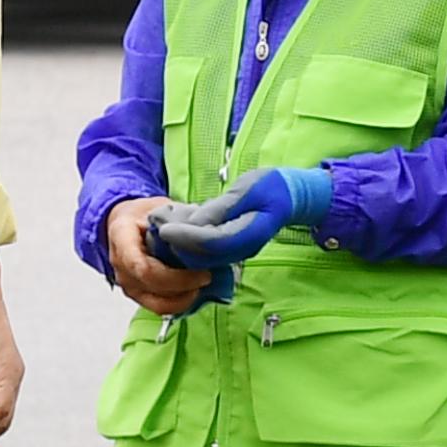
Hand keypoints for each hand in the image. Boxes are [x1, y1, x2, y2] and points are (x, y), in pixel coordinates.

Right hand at [104, 196, 214, 318]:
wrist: (124, 224)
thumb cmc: (142, 215)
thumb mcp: (160, 207)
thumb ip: (179, 221)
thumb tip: (206, 235)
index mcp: (121, 237)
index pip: (141, 265)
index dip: (173, 276)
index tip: (200, 271)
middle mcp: (120, 265)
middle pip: (153, 286)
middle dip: (186, 285)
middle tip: (208, 276)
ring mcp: (127, 283)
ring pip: (158, 303)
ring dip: (185, 298)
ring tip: (203, 284)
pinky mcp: (137, 295)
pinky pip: (160, 307)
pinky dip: (181, 302)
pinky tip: (195, 290)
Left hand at [145, 166, 330, 270]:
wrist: (289, 197)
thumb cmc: (271, 187)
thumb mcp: (247, 189)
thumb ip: (220, 208)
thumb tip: (193, 223)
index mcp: (250, 234)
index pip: (213, 242)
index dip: (186, 237)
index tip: (164, 228)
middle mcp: (242, 250)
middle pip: (203, 257)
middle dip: (177, 243)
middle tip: (157, 224)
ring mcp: (236, 253)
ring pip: (200, 259)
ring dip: (178, 244)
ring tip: (162, 224)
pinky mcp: (229, 251)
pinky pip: (204, 253)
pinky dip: (186, 243)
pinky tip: (176, 227)